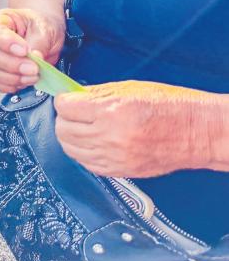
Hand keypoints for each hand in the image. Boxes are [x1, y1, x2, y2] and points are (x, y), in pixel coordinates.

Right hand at [0, 9, 65, 92]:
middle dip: (12, 65)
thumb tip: (35, 57)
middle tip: (33, 69)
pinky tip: (23, 82)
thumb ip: (39, 42)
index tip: (25, 51)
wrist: (40, 36)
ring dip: (12, 78)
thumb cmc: (38, 28)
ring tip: (32, 76)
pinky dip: (8, 86)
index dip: (7, 43)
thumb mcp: (44, 29)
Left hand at [55, 81, 216, 177]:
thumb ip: (95, 94)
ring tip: (79, 128)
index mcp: (111, 111)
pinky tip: (90, 143)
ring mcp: (114, 157)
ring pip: (71, 149)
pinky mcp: (120, 171)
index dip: (63, 101)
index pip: (66, 107)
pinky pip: (86, 164)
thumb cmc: (170, 107)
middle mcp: (110, 136)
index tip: (67, 100)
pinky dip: (82, 153)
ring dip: (70, 136)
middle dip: (64, 118)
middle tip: (71, 113)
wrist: (196, 132)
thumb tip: (72, 96)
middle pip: (63, 129)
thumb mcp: (129, 89)